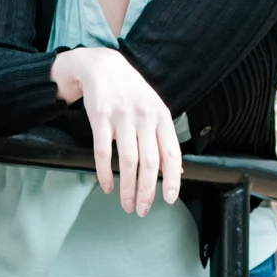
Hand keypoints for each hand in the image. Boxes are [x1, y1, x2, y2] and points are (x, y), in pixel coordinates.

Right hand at [51, 47, 181, 213]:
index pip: (171, 153)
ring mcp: (122, 117)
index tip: (169, 199)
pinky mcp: (100, 118)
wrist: (102, 66)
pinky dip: (105, 172)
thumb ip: (163, 138)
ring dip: (128, 187)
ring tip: (127, 204)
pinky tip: (107, 186)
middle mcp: (144, 117)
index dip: (173, 178)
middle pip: (149, 162)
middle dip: (147, 190)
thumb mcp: (154, 109)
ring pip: (128, 160)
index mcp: (161, 116)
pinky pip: (103, 151)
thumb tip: (176, 169)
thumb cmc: (130, 92)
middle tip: (143, 209)